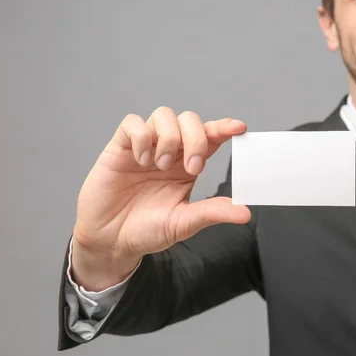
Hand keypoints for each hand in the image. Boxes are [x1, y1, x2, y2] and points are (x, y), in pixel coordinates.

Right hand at [71, 107, 249, 288]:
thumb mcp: (184, 223)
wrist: (110, 240)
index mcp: (189, 165)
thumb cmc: (147, 230)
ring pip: (164, 115)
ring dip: (169, 138)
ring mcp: (146, 147)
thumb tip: (245, 213)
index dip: (224, 128)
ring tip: (161, 165)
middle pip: (190, 120)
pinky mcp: (120, 147)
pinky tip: (140, 160)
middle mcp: (170, 151)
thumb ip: (212, 213)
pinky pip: (132, 123)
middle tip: (192, 167)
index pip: (210, 137)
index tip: (239, 128)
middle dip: (196, 138)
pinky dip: (141, 137)